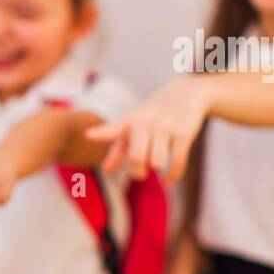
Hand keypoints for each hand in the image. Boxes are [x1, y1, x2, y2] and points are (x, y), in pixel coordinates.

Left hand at [85, 76, 213, 181]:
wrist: (186, 92)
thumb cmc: (153, 114)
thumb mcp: (133, 126)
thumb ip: (118, 148)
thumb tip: (106, 169)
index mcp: (128, 122)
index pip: (112, 129)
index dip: (100, 133)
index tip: (88, 135)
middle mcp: (144, 124)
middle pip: (136, 158)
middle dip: (137, 172)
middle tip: (139, 172)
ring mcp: (165, 129)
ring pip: (157, 163)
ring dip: (156, 169)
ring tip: (156, 165)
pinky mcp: (184, 134)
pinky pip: (177, 162)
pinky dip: (172, 176)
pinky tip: (168, 181)